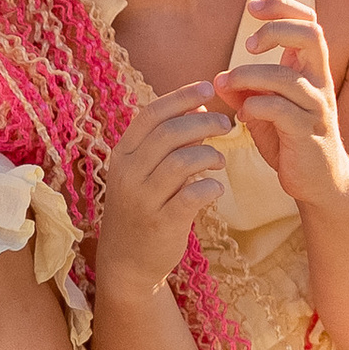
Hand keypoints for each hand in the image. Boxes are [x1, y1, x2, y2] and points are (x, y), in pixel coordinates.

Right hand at [99, 80, 234, 297]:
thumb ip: (167, 143)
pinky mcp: (162, 223)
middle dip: (204, 123)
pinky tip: (216, 188)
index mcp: (122, 154)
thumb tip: (200, 110)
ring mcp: (143, 199)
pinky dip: (211, 186)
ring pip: (183, 161)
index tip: (208, 88)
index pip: (152, 114)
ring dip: (210, 154)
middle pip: (170, 133)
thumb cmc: (142, 208)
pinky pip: (193, 195)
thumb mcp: (143, 172)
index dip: (181, 97)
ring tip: (220, 160)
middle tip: (226, 125)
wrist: (127, 260)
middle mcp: (128, 173)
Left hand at [213, 0, 348, 213]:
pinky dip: (256, 107)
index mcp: (311, 69)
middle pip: (311, 34)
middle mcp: (319, 82)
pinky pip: (281, 110)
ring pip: (286, 76)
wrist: (318, 182)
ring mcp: (316, 107)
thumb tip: (217, 79)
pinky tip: (244, 116)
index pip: (308, 21)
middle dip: (275, 30)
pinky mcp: (308, 133)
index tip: (253, 7)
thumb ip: (243, 93)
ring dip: (250, 76)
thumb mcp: (264, 111)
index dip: (283, 6)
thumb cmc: (291, 141)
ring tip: (228, 84)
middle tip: (246, 46)